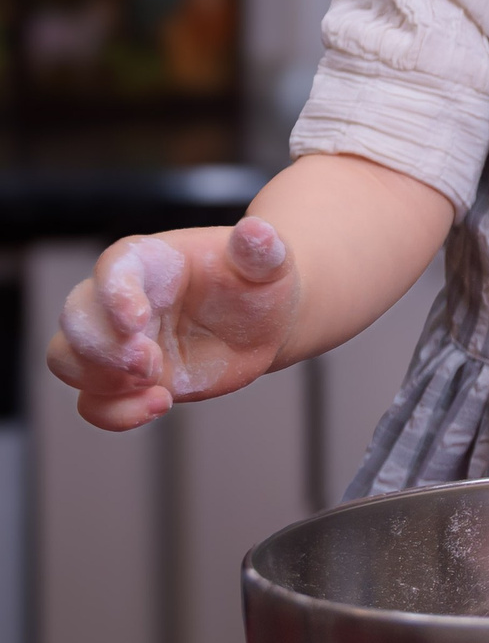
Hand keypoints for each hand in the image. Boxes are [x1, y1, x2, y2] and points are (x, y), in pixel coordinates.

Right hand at [47, 219, 299, 430]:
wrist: (260, 324)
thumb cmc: (256, 284)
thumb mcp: (268, 264)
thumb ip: (261, 249)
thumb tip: (258, 229)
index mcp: (148, 261)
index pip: (112, 269)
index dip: (114, 294)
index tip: (135, 321)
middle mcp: (119, 300)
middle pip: (76, 318)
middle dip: (104, 347)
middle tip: (151, 364)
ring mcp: (116, 342)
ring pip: (66, 358)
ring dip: (99, 379)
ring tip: (155, 386)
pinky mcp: (123, 380)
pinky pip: (91, 401)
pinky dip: (114, 413)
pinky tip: (160, 406)